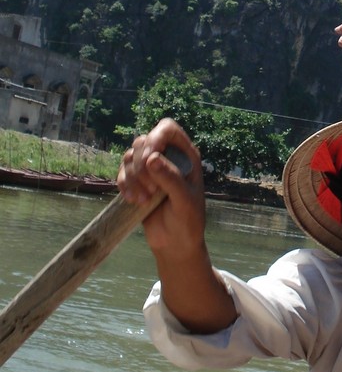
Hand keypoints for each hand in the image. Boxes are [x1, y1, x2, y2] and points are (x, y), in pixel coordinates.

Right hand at [118, 118, 205, 260]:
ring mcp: (150, 169)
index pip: (167, 129)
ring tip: (143, 200)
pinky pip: (122, 172)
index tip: (149, 158)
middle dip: (141, 166)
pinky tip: (133, 200)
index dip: (156, 137)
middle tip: (151, 190)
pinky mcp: (137, 182)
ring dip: (132, 177)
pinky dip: (123, 184)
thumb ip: (171, 179)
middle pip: (144, 141)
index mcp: (186, 155)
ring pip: (130, 156)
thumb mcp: (185, 201)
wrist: (176, 243)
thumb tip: (152, 158)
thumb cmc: (188, 221)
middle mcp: (167, 156)